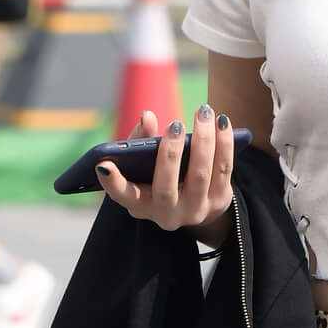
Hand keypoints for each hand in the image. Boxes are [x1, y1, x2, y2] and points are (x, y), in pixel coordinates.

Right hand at [98, 105, 235, 242]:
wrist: (196, 203)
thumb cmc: (160, 176)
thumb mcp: (144, 165)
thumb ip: (141, 141)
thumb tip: (147, 116)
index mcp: (140, 204)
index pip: (123, 196)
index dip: (113, 183)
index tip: (103, 165)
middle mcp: (167, 214)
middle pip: (166, 186)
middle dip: (170, 153)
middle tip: (174, 123)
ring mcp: (195, 210)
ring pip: (200, 175)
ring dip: (203, 141)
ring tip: (203, 112)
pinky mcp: (220, 202)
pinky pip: (224, 170)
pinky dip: (224, 144)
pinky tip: (221, 123)